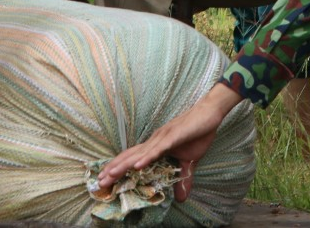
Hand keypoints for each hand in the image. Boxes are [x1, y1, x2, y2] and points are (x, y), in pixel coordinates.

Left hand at [96, 84, 243, 201]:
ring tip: (110, 176)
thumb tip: (181, 198)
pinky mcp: (174, 136)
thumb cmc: (198, 132)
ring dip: (124, 165)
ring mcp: (163, 137)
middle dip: (114, 169)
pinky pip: (158, 149)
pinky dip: (147, 157)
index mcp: (157, 145)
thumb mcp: (190, 160)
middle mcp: (155, 141)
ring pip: (140, 154)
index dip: (119, 168)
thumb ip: (183, 177)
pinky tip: (137, 165)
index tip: (105, 179)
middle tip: (99, 182)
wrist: (210, 111)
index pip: (133, 158)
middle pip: (130, 156)